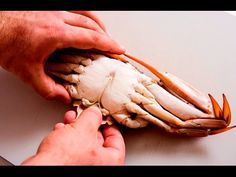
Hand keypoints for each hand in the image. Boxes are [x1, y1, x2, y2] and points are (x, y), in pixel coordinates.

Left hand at [0, 11, 124, 103]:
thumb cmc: (6, 43)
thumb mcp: (28, 73)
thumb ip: (48, 89)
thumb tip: (64, 97)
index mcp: (56, 33)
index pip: (91, 38)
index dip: (108, 44)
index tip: (118, 49)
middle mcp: (57, 18)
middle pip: (91, 25)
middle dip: (106, 36)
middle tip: (113, 45)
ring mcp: (54, 9)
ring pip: (85, 13)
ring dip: (98, 24)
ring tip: (104, 34)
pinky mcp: (49, 7)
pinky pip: (75, 8)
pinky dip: (85, 15)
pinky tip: (86, 22)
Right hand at [21, 106, 125, 164]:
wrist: (42, 168)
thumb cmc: (63, 159)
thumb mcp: (83, 128)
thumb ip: (93, 117)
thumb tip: (95, 112)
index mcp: (110, 161)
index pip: (117, 141)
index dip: (110, 126)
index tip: (105, 120)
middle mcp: (98, 167)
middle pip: (98, 142)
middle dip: (88, 125)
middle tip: (84, 117)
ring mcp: (83, 168)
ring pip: (83, 145)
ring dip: (75, 129)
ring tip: (70, 120)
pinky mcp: (68, 166)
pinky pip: (72, 150)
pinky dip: (67, 139)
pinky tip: (61, 132)